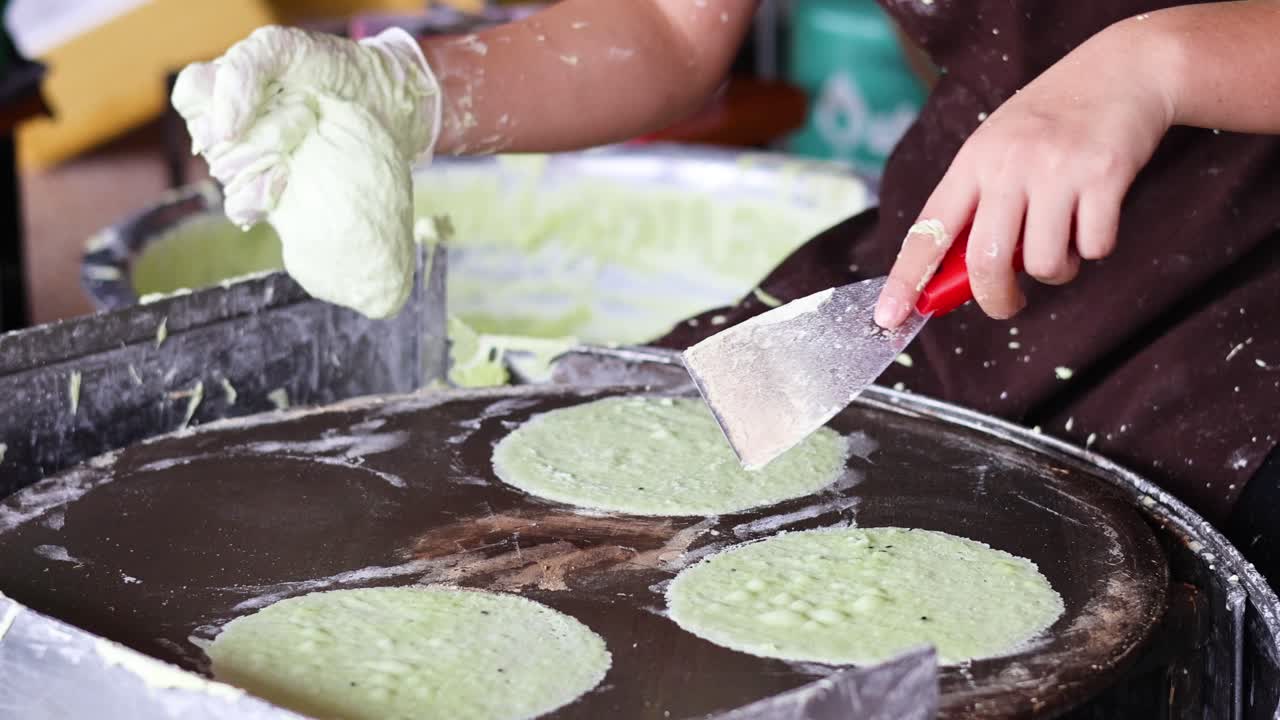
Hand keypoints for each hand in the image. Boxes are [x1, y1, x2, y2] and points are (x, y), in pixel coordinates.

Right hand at [171, 26, 440, 226]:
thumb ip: (246, 68)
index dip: (212, 107)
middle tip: (299, 125)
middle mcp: (237, 123)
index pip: (192, 97)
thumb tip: (224, 127)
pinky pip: (242, 205)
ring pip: (225, 175)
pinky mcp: (275, 190)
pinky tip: (281, 190)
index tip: (243, 119)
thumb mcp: (287, 50)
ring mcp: (255, 158)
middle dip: (249, 139)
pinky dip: (254, 201)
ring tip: (295, 157)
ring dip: (257, 169)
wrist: (388, 103)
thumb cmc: (336, 68)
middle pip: (208, 141)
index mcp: (231, 85)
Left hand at [874, 20, 1174, 327]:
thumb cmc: (1052, 120)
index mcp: (974, 160)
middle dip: (995, 298)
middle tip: (1006, 304)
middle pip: (985, 262)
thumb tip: (959, 278)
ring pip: (1042, 263)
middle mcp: (1009, 165)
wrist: (1124, 69)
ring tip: (1063, 244)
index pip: (929, 229)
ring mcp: (1057, 170)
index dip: (906, 278)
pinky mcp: (1104, 176)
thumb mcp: (999, 148)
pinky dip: (1095, 248)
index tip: (889, 316)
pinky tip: (1094, 219)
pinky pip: (1094, 247)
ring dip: (1055, 271)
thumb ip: (979, 204)